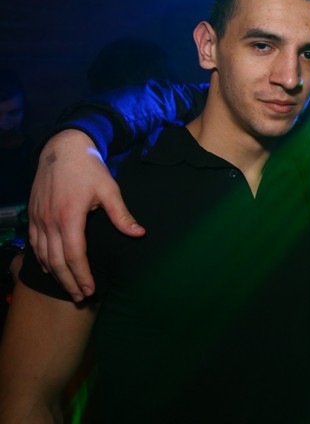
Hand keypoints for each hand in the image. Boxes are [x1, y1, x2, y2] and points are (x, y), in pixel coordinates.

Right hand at [28, 129, 143, 300]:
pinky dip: (42, 260)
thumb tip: (139, 233)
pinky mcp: (33, 214)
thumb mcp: (110, 190)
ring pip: (43, 255)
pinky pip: (34, 244)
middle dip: (69, 282)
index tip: (90, 289)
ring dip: (55, 274)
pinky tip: (51, 268)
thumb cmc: (89, 169)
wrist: (62, 149)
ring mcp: (38, 218)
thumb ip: (122, 215)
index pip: (74, 255)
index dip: (82, 275)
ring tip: (68, 288)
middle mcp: (49, 220)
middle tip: (81, 297)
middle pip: (56, 261)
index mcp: (69, 216)